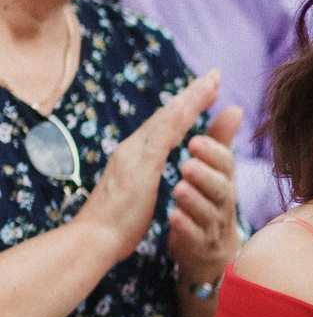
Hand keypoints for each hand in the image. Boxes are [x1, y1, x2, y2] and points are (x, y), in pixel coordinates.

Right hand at [73, 72, 221, 265]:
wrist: (92, 241)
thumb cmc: (114, 225)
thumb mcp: (136, 196)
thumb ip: (142, 180)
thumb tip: (145, 176)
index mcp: (135, 157)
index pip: (164, 126)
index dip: (185, 108)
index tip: (206, 91)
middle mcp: (132, 150)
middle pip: (166, 116)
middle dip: (191, 95)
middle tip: (215, 75)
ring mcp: (133, 156)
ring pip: (165, 120)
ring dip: (188, 100)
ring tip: (210, 83)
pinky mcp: (138, 167)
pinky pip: (160, 139)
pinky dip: (175, 121)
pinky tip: (190, 107)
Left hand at [169, 103, 243, 288]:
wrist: (208, 250)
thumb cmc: (210, 202)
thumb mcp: (216, 171)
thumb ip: (221, 141)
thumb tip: (235, 107)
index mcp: (225, 180)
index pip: (225, 164)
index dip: (213, 153)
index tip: (195, 141)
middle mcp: (222, 202)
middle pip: (222, 189)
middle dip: (206, 175)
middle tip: (186, 164)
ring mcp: (212, 226)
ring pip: (209, 214)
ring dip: (195, 200)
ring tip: (178, 188)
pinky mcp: (199, 247)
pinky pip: (195, 238)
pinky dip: (185, 228)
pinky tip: (173, 217)